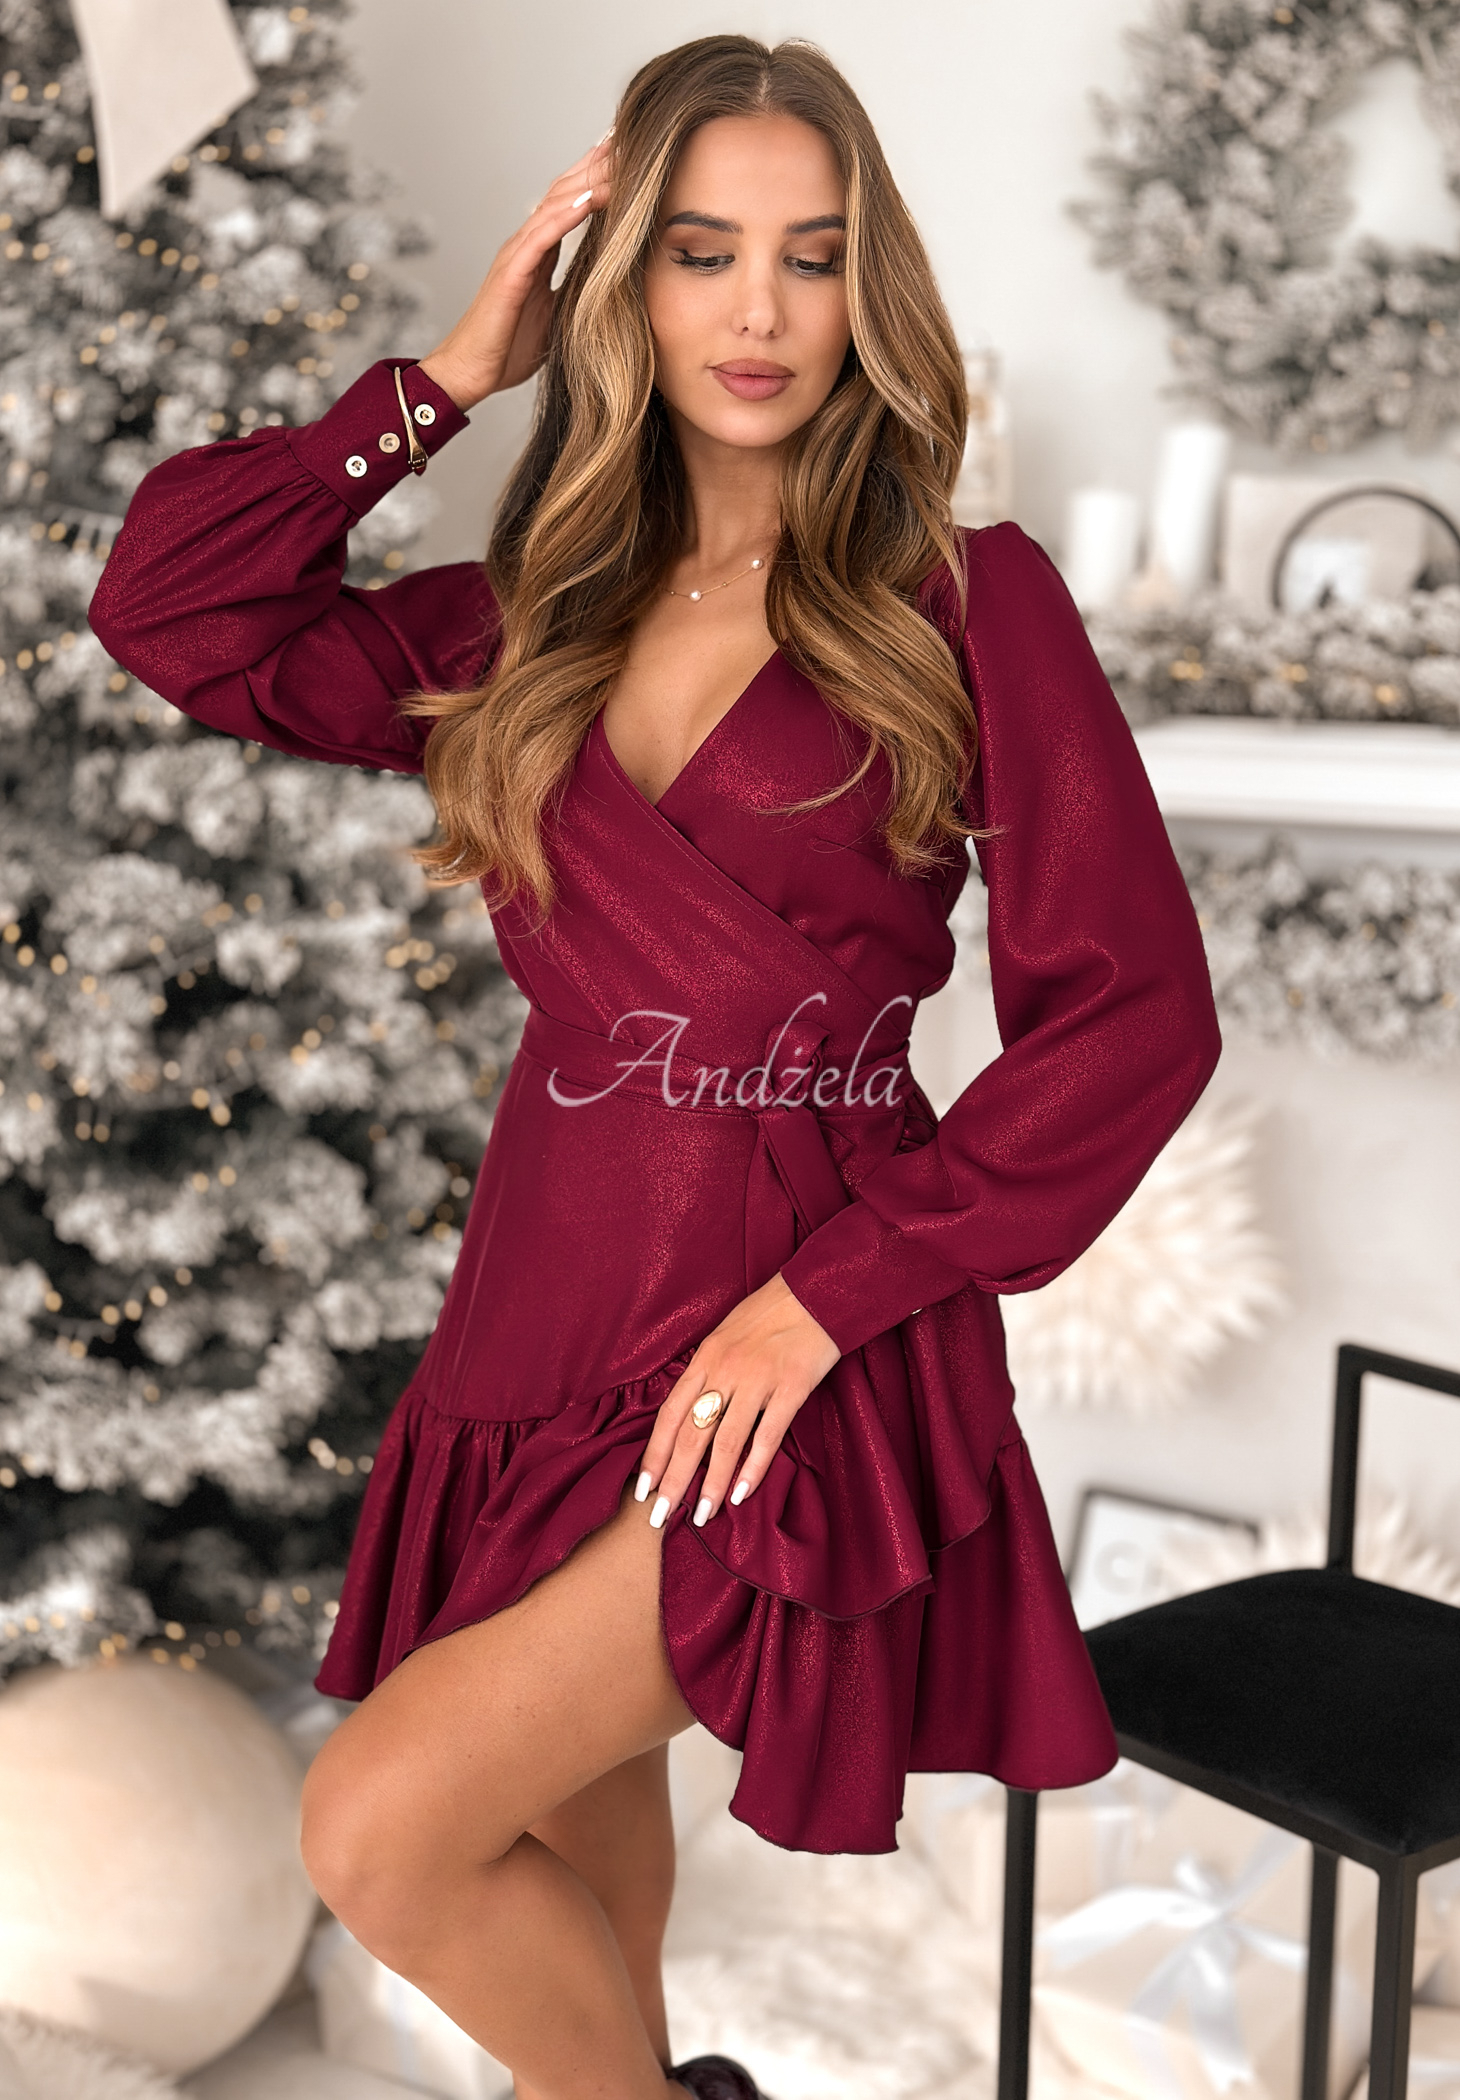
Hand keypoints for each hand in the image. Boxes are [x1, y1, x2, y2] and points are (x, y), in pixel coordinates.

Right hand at [417, 131, 614, 411]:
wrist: (472, 371)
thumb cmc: (509, 346)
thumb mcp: (556, 314)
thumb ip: (576, 291)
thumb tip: (609, 286)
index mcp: (538, 250)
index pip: (571, 202)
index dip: (597, 176)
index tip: (629, 154)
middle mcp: (526, 243)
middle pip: (566, 191)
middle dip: (597, 163)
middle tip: (630, 136)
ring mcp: (517, 254)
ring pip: (556, 204)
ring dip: (588, 179)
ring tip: (620, 157)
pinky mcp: (511, 273)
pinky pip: (541, 236)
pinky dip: (566, 215)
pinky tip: (590, 198)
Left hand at [635, 1274, 841, 1530]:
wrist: (816, 1292)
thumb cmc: (770, 1313)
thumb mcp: (726, 1334)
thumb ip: (709, 1371)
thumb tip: (693, 1413)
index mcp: (705, 1358)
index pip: (669, 1415)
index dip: (653, 1455)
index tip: (642, 1489)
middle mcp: (724, 1371)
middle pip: (690, 1436)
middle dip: (673, 1481)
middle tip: (660, 1517)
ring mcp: (757, 1380)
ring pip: (725, 1442)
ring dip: (711, 1484)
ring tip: (702, 1516)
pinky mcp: (790, 1387)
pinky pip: (767, 1435)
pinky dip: (753, 1467)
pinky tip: (742, 1493)